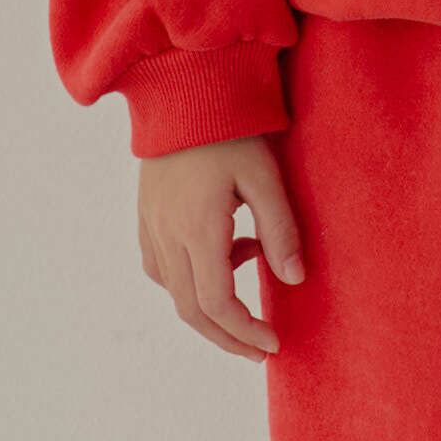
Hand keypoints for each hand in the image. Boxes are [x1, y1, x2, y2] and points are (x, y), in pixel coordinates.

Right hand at [137, 134, 303, 361]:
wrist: (182, 92)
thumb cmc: (229, 130)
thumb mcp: (265, 176)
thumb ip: (280, 229)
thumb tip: (294, 279)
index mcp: (198, 229)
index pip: (217, 304)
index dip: (245, 332)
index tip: (273, 344)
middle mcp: (167, 235)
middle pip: (191, 311)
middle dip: (227, 337)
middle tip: (259, 348)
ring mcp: (151, 227)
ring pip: (173, 293)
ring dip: (209, 309)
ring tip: (248, 284)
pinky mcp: (145, 217)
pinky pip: (160, 269)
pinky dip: (189, 281)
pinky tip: (220, 257)